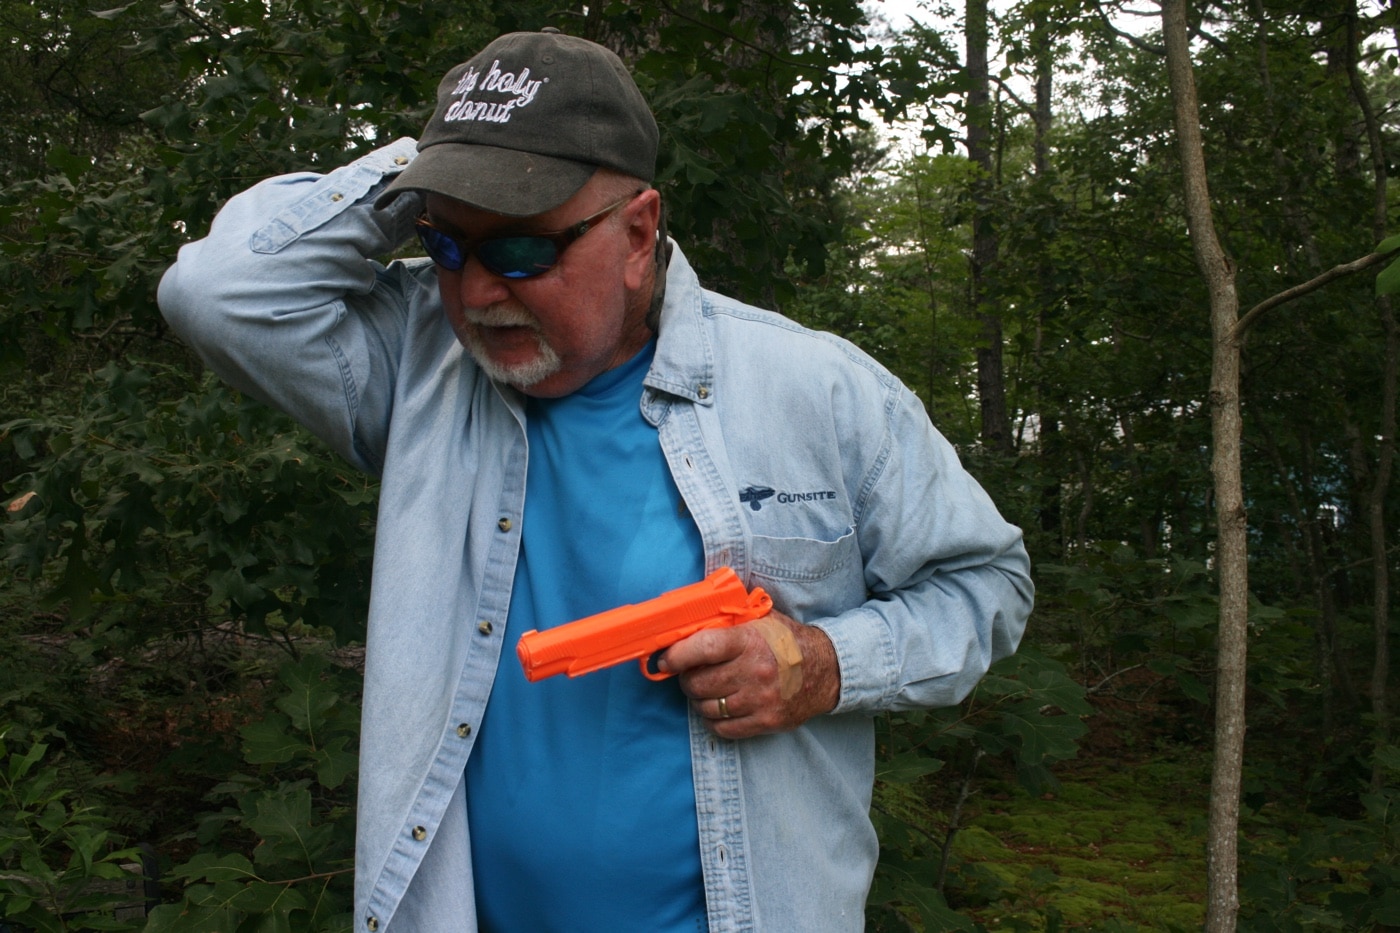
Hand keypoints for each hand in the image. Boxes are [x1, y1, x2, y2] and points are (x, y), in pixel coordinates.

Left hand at [659, 610, 840, 738]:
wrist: (827, 670)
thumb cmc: (786, 642)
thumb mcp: (761, 619)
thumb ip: (728, 619)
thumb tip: (687, 622)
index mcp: (750, 641)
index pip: (703, 648)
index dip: (677, 656)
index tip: (665, 660)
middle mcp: (754, 671)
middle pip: (698, 683)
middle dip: (687, 679)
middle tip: (691, 674)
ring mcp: (760, 700)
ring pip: (707, 708)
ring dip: (700, 700)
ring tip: (708, 690)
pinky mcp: (766, 722)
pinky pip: (722, 728)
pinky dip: (714, 719)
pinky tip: (720, 707)